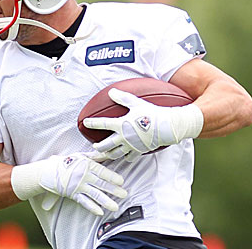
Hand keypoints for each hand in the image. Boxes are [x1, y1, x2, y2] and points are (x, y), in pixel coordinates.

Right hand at [11, 152, 126, 215]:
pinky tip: (100, 212)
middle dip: (113, 190)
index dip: (112, 176)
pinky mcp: (73, 194)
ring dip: (106, 201)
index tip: (121, 181)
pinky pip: (84, 202)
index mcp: (87, 165)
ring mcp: (79, 186)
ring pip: (95, 194)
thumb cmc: (67, 162)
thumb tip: (108, 153)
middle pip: (101, 184)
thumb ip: (95, 156)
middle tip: (124, 194)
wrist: (49, 171)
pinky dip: (92, 207)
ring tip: (115, 207)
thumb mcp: (81, 156)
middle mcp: (84, 176)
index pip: (102, 171)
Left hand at [83, 88, 203, 161]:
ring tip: (106, 154)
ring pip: (116, 154)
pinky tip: (125, 157)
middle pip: (106, 145)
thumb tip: (111, 92)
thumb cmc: (151, 113)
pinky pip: (130, 158)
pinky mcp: (139, 151)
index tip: (85, 123)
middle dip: (98, 147)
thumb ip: (122, 98)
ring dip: (109, 154)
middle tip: (94, 147)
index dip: (93, 123)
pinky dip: (126, 158)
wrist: (166, 126)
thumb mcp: (136, 103)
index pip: (103, 124)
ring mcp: (131, 146)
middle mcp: (124, 137)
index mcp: (121, 124)